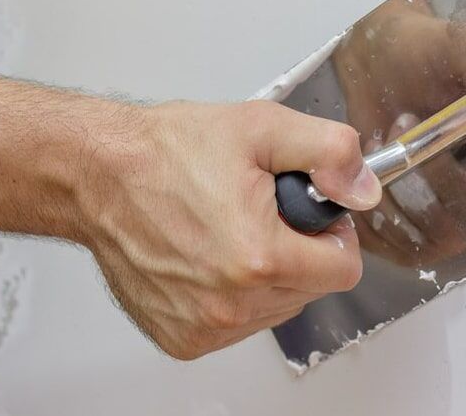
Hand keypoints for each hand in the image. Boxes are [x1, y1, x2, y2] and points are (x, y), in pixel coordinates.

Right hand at [84, 100, 381, 358]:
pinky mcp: (182, 337)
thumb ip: (329, 153)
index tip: (311, 213)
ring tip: (234, 229)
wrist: (100, 174)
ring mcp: (204, 326)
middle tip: (264, 212)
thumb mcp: (263, 128)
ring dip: (271, 273)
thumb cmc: (169, 152)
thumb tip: (364, 189)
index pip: (344, 270)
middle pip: (312, 289)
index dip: (335, 234)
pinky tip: (212, 255)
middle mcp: (230, 303)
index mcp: (259, 257)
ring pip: (279, 307)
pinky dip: (237, 293)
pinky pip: (240, 323)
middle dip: (301, 250)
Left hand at [332, 0, 465, 266]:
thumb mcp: (465, 43)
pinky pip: (412, 251)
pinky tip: (369, 170)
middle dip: (432, 172)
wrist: (381, 65)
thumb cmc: (429, 50)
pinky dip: (382, 217)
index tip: (435, 122)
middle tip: (399, 123)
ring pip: (446, 236)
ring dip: (403, 190)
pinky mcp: (436, 238)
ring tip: (383, 139)